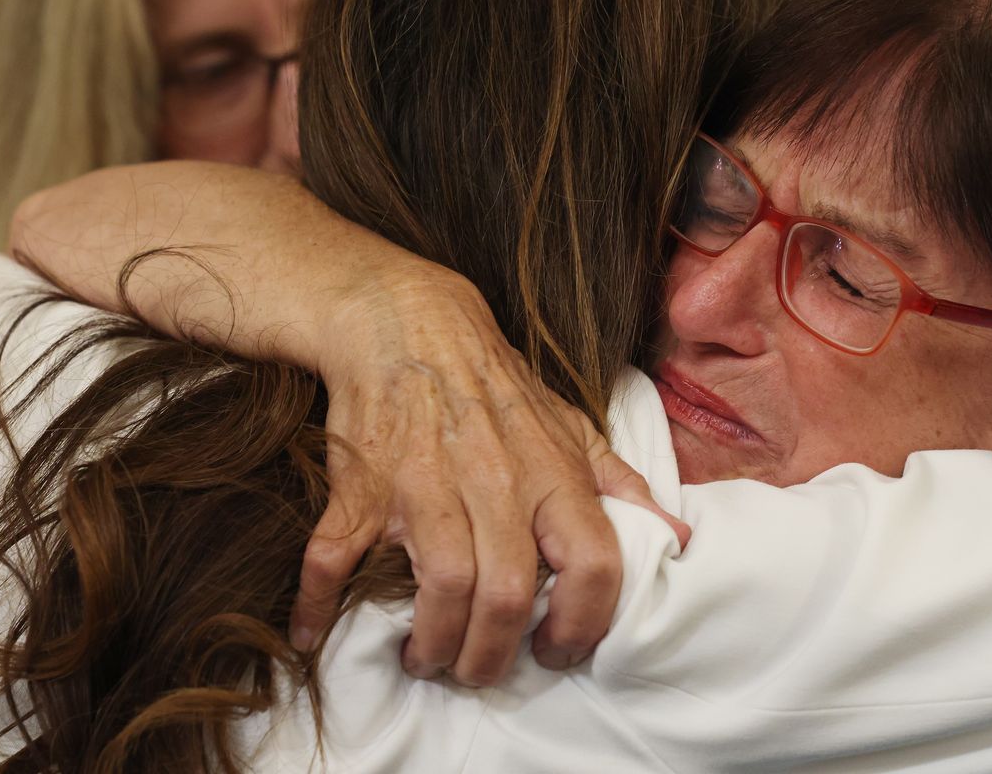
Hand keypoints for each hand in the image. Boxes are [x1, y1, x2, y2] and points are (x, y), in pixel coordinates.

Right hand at [290, 267, 688, 686]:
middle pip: (510, 594)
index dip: (584, 624)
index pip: (594, 563)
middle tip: (476, 670)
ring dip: (433, 642)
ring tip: (427, 657)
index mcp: (552, 473)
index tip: (556, 651)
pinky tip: (314, 632)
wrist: (408, 321)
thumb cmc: (494, 385)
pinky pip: (336, 554)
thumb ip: (620, 485)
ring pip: (443, 586)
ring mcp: (426, 483)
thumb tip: (677, 535)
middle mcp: (496, 481)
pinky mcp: (363, 482)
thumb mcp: (569, 425)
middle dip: (493, 654)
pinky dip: (318, 603)